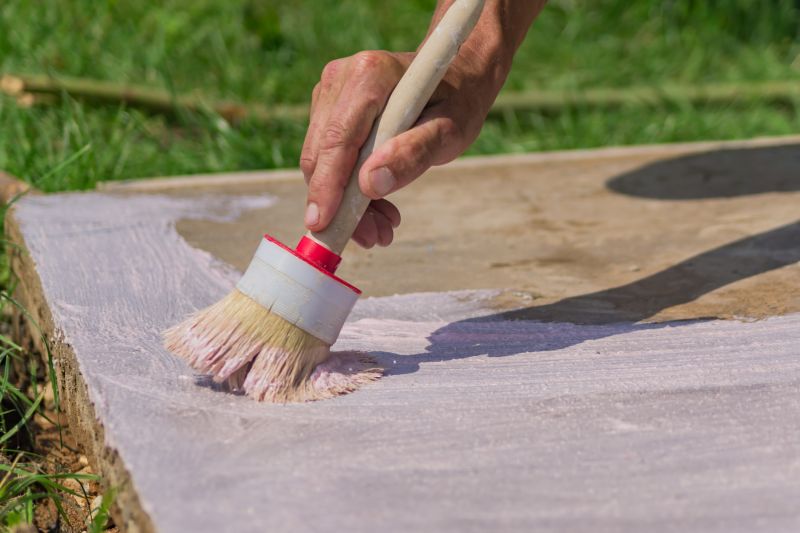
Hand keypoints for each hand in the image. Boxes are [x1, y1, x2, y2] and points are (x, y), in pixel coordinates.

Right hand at [300, 49, 496, 247]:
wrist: (457, 79)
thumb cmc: (458, 103)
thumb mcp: (450, 131)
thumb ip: (414, 154)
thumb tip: (371, 184)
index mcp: (370, 76)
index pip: (337, 139)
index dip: (326, 185)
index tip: (322, 224)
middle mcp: (341, 78)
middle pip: (323, 154)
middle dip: (340, 203)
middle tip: (374, 238)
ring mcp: (331, 92)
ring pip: (321, 161)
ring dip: (346, 202)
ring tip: (382, 228)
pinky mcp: (330, 108)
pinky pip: (328, 157)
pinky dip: (349, 188)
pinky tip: (376, 207)